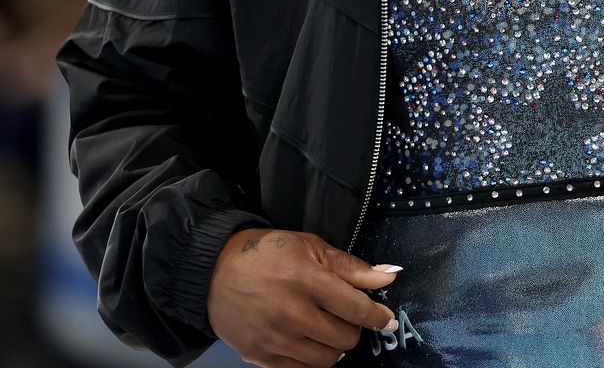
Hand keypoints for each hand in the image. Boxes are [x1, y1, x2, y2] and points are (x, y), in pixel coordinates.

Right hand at [208, 227, 401, 367]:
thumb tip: (389, 275)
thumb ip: (351, 267)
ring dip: (333, 346)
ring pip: (327, 359)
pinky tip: (305, 340)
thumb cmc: (265, 255)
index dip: (378, 317)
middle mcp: (290, 312)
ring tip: (323, 328)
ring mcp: (274, 338)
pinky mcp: (260, 356)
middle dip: (352, 328)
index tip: (386, 320)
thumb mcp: (309, 248)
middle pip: (345, 338)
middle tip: (342, 315)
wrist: (214, 271)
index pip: (355, 308)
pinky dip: (311, 357)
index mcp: (305, 279)